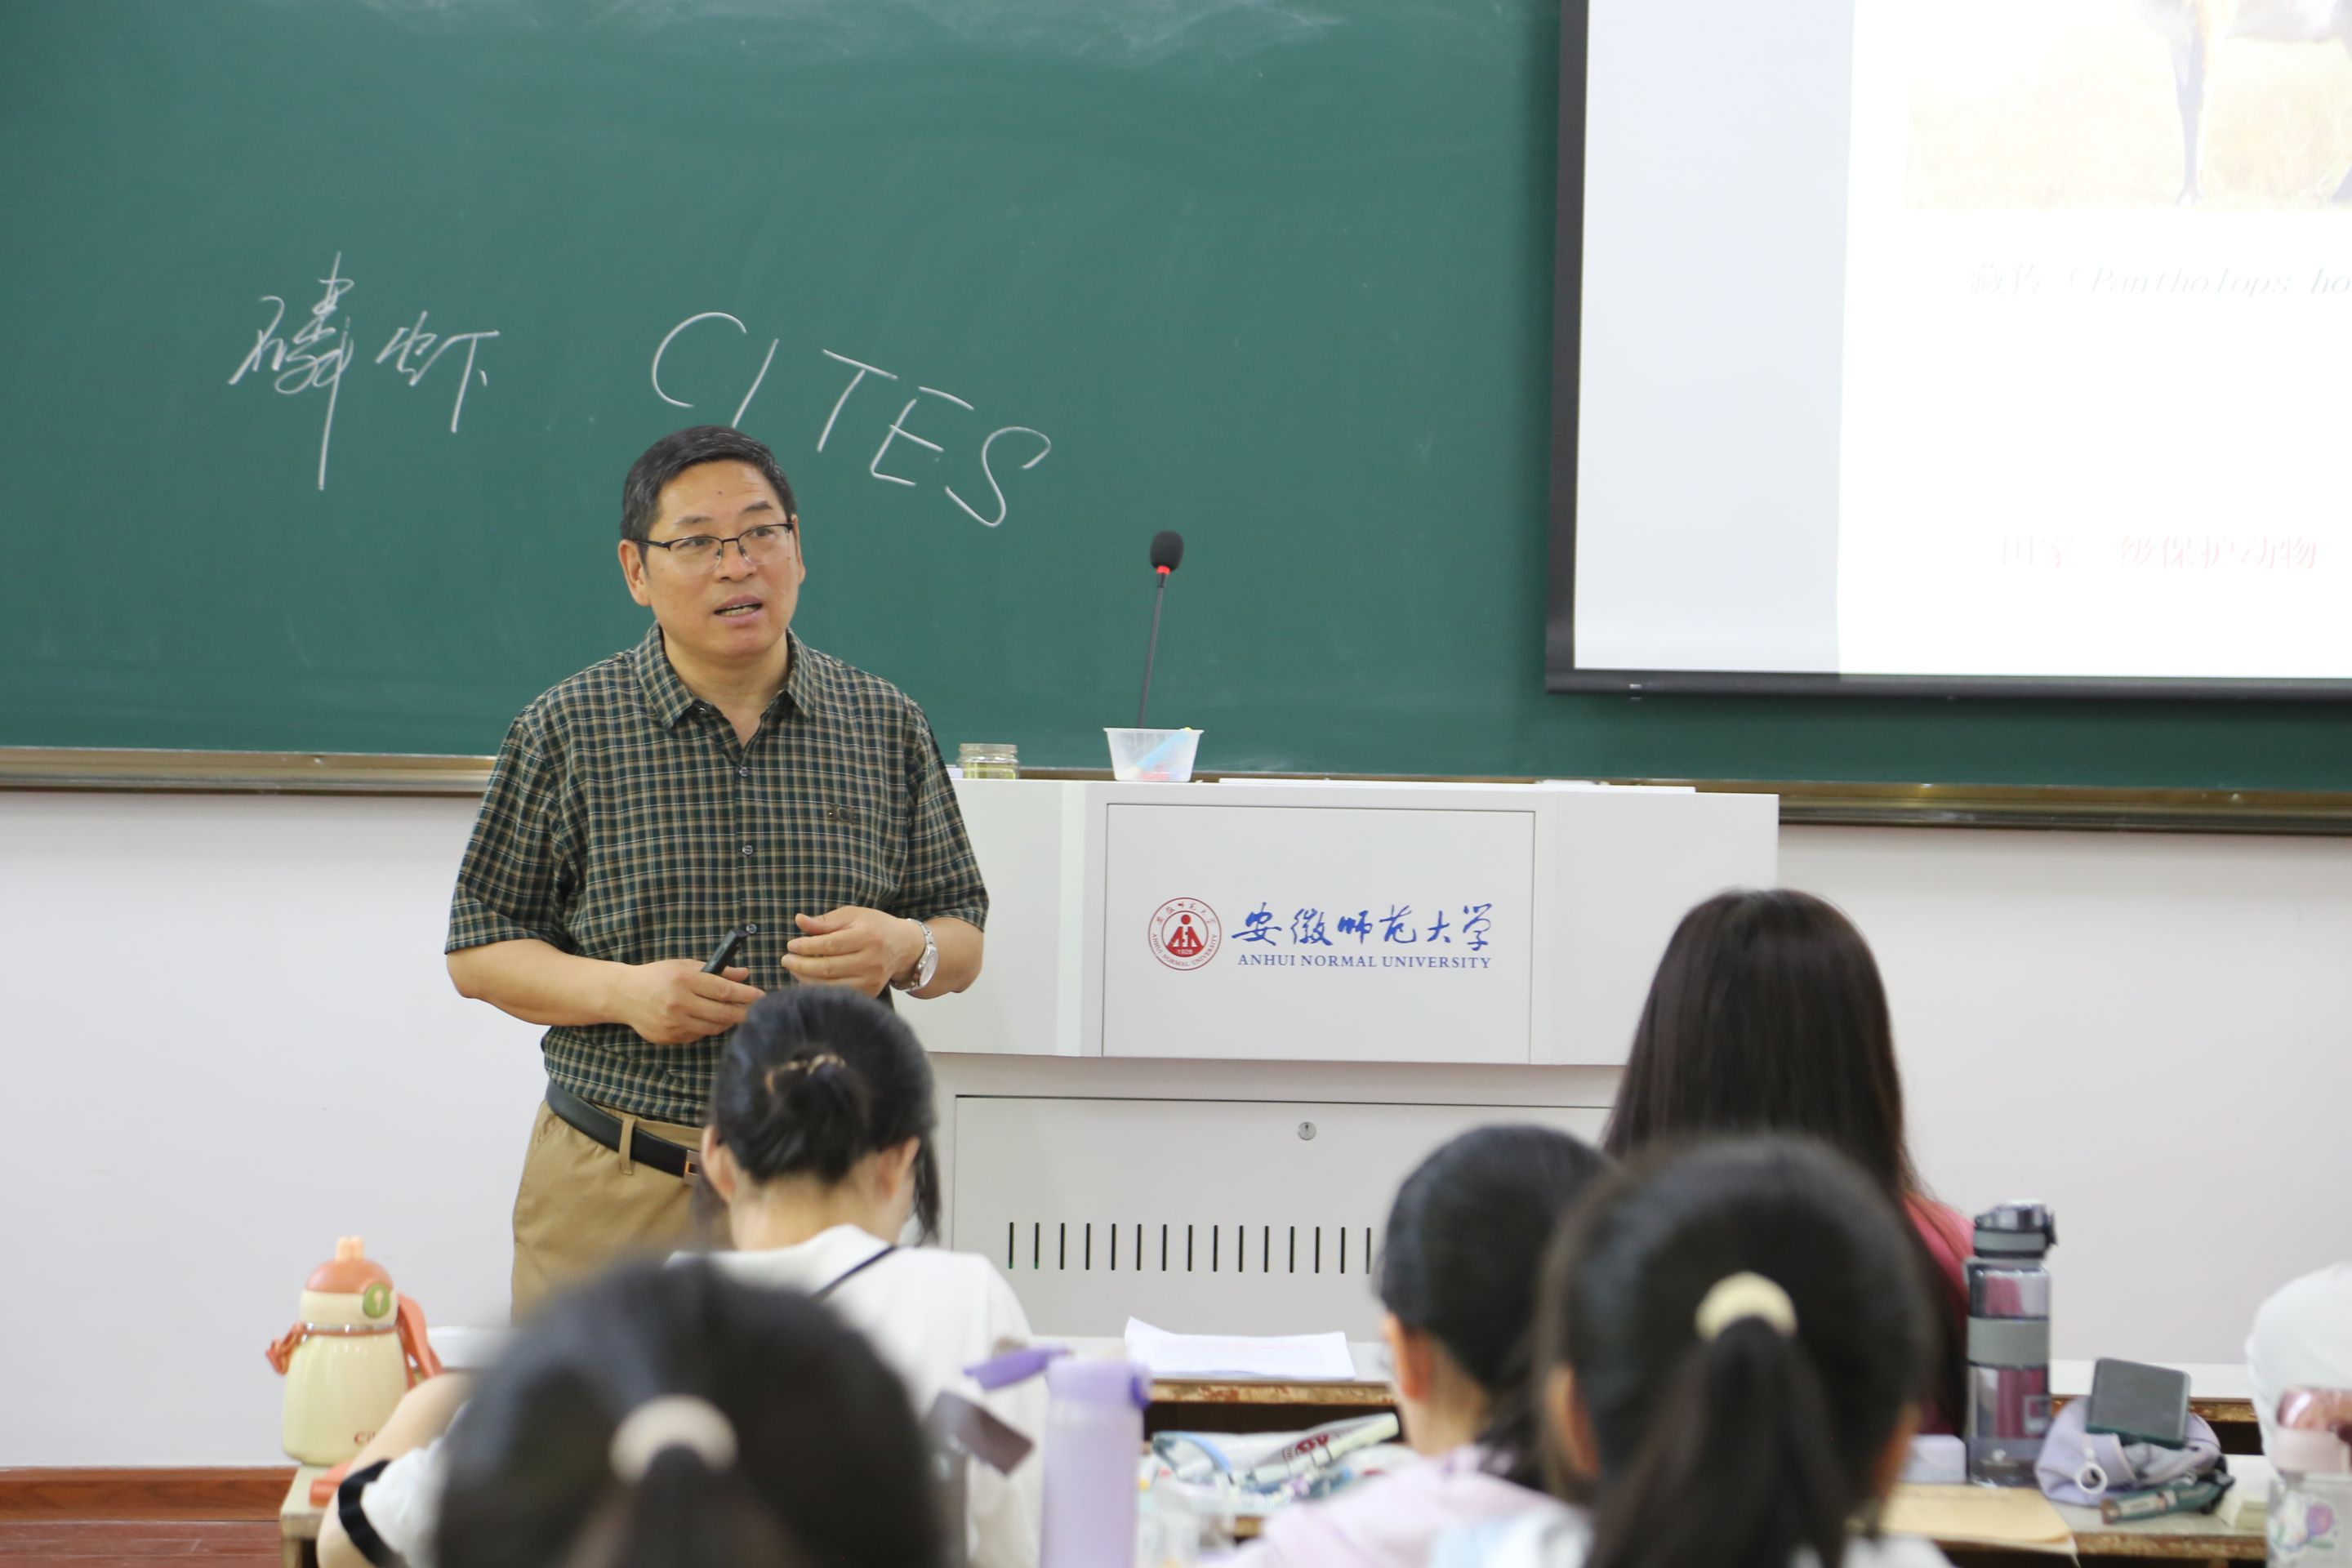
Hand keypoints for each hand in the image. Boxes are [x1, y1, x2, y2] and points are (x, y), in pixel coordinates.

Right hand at [616, 960, 763, 1045]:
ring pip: (713, 1027)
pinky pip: (698, 1035)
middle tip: (758, 1011)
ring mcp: (674, 1023)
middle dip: (744, 1013)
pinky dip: (708, 1028)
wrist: (624, 995)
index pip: (724, 990)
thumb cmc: (658, 976)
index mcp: (684, 980)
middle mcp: (679, 1003)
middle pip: (723, 1013)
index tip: (762, 996)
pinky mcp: (669, 1037)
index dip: (746, 995)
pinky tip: (710, 1020)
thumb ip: (716, 970)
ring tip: (735, 1014)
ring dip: (728, 1021)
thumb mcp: (685, 965)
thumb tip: (744, 974)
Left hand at [782, 907, 924, 997]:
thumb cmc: (874, 927)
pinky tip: (808, 980)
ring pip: (830, 985)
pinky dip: (819, 989)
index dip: (806, 946)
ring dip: (806, 979)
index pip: (830, 945)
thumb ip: (826, 921)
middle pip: (828, 968)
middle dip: (801, 965)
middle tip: (785, 960)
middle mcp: (871, 961)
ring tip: (794, 969)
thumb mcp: (853, 915)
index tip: (790, 945)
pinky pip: (838, 994)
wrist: (904, 947)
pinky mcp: (870, 993)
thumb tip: (799, 920)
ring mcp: (871, 981)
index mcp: (867, 937)